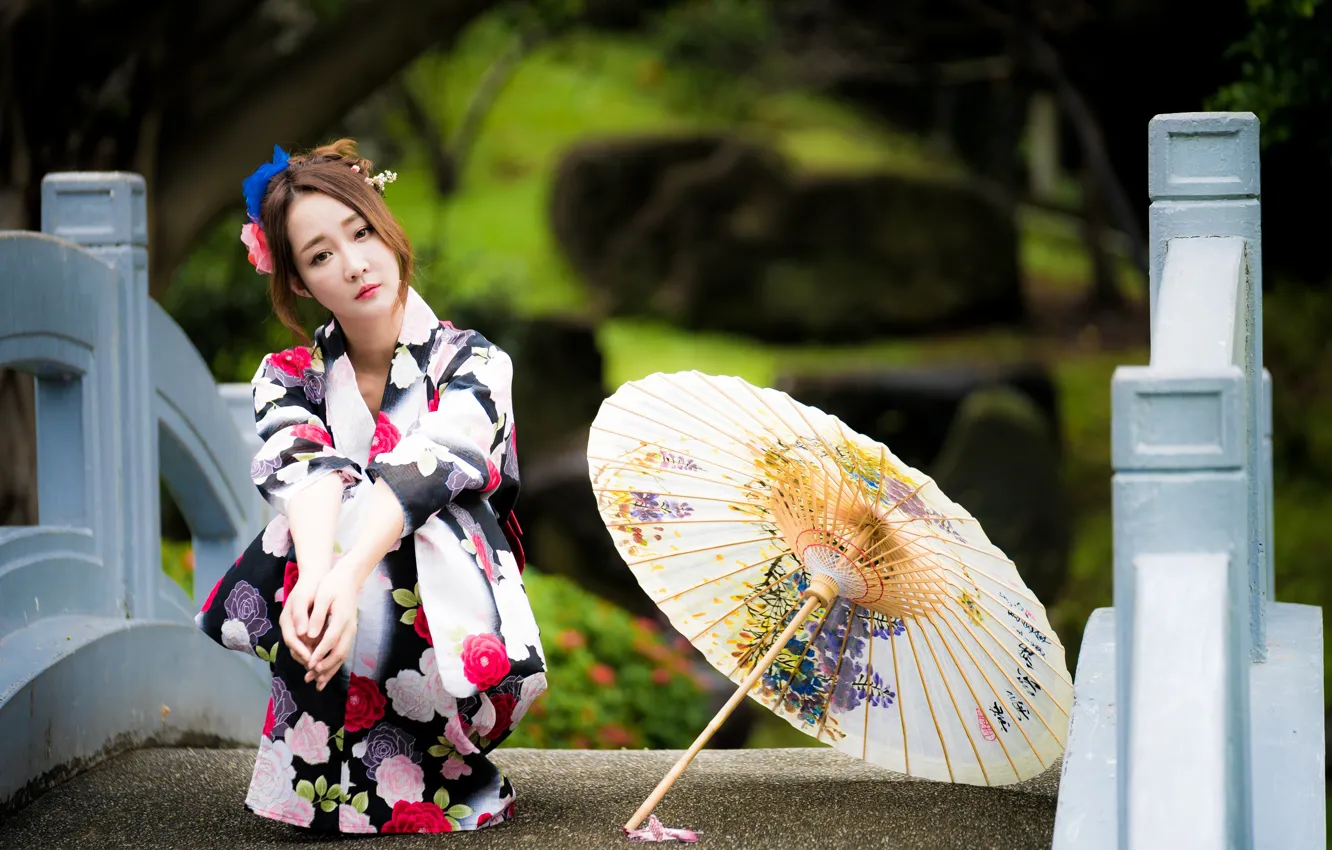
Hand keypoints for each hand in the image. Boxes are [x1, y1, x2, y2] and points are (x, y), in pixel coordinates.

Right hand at [279, 577, 320, 668]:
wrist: (315, 577)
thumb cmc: (309, 587)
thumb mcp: (304, 598)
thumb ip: (301, 616)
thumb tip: (302, 634)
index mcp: (286, 620)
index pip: (291, 640)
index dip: (301, 651)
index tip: (311, 660)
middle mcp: (290, 627)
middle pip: (295, 648)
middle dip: (306, 659)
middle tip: (318, 670)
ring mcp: (297, 629)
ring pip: (302, 648)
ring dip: (311, 658)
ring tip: (323, 668)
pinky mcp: (306, 629)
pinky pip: (309, 644)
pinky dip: (316, 651)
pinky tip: (327, 657)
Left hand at [304, 569, 360, 689]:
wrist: (349, 577)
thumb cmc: (333, 584)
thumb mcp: (323, 596)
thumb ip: (317, 616)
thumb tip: (310, 635)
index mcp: (342, 618)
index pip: (330, 641)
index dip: (319, 654)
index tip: (309, 665)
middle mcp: (349, 627)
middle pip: (339, 653)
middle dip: (325, 667)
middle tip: (311, 678)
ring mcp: (351, 630)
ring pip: (342, 655)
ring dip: (330, 670)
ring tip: (318, 683)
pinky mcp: (349, 631)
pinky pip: (342, 651)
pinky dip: (334, 664)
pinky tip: (326, 672)